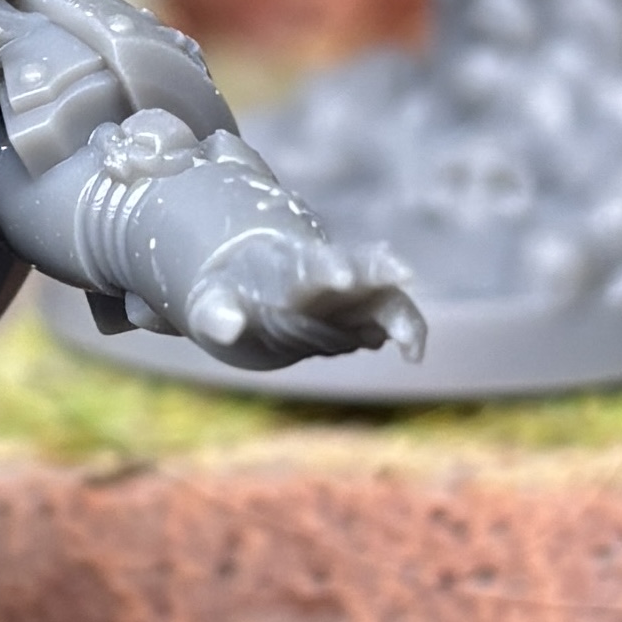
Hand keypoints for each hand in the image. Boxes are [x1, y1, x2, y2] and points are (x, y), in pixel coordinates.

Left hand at [179, 232, 427, 368]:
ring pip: (383, 295)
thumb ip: (218, 315)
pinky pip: (390, 318)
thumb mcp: (209, 306)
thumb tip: (229, 326)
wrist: (249, 289)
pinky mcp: (362, 315)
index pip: (307, 267)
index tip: (341, 277)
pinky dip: (404, 331)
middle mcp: (325, 276)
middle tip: (402, 273)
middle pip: (358, 267)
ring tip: (411, 343)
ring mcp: (348, 295)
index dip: (325, 270)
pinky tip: (411, 355)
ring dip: (399, 313)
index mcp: (286, 271)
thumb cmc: (225, 296)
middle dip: (378, 271)